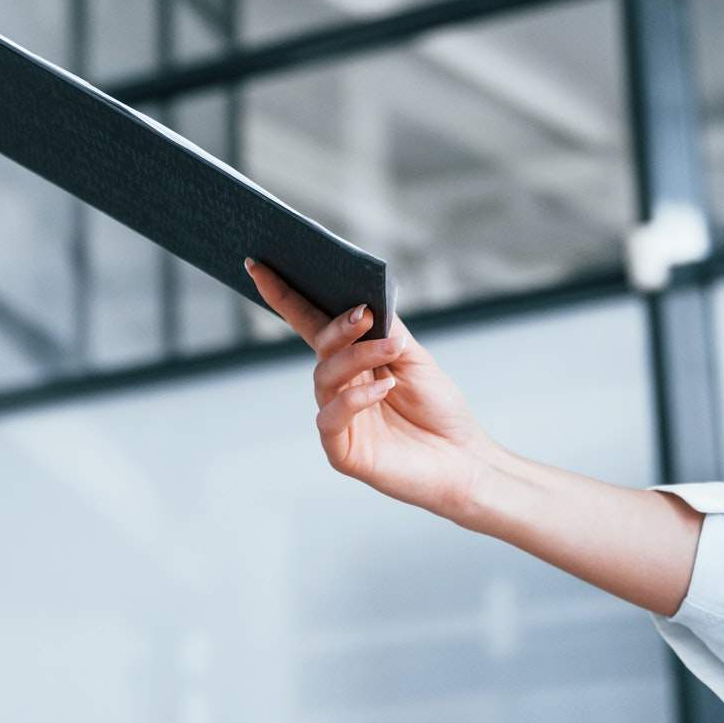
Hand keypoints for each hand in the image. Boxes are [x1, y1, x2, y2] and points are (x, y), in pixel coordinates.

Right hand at [245, 258, 499, 517]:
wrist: (464, 459)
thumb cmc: (439, 408)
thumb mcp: (416, 357)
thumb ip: (388, 330)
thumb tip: (364, 302)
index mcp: (352, 360)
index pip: (311, 322)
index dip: (283, 295)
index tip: (258, 264)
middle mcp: (339, 386)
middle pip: (319, 347)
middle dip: (338, 327)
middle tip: (364, 313)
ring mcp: (338, 418)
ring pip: (325, 378)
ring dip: (357, 357)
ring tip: (392, 349)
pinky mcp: (342, 450)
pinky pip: (331, 418)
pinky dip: (355, 398)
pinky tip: (382, 387)